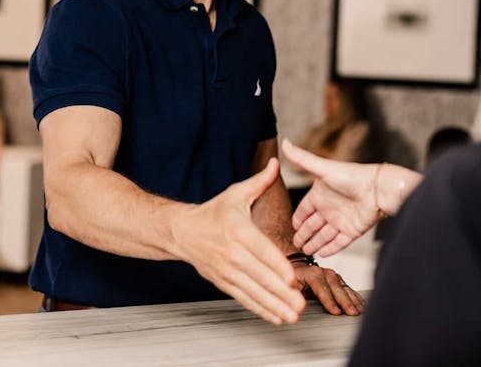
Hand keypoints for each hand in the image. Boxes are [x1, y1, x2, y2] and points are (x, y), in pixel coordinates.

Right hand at [175, 158, 305, 324]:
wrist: (181, 231)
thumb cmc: (214, 212)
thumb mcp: (236, 194)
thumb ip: (260, 181)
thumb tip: (276, 162)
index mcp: (238, 231)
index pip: (261, 251)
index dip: (277, 266)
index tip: (293, 279)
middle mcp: (232, 254)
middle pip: (259, 276)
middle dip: (281, 293)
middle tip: (300, 304)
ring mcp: (226, 271)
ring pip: (253, 292)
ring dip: (274, 305)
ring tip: (293, 316)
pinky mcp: (222, 282)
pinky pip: (243, 299)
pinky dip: (260, 309)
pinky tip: (277, 317)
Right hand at [283, 139, 380, 256]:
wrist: (377, 189)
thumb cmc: (351, 176)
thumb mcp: (322, 168)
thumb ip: (302, 159)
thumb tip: (285, 142)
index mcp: (321, 194)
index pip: (305, 209)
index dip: (298, 218)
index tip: (291, 226)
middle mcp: (330, 208)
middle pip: (312, 225)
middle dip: (303, 234)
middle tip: (294, 243)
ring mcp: (341, 220)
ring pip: (324, 236)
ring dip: (314, 243)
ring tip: (305, 251)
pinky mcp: (352, 231)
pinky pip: (338, 243)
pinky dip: (330, 249)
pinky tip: (322, 254)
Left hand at [293, 263, 364, 315]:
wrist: (300, 269)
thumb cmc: (293, 280)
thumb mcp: (288, 285)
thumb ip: (291, 295)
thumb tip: (294, 308)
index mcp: (312, 274)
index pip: (321, 288)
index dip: (329, 301)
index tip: (335, 312)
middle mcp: (325, 273)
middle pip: (337, 288)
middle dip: (345, 302)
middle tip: (352, 313)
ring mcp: (334, 277)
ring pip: (345, 289)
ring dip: (353, 300)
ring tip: (359, 311)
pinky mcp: (340, 281)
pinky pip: (349, 290)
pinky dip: (356, 298)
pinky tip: (362, 305)